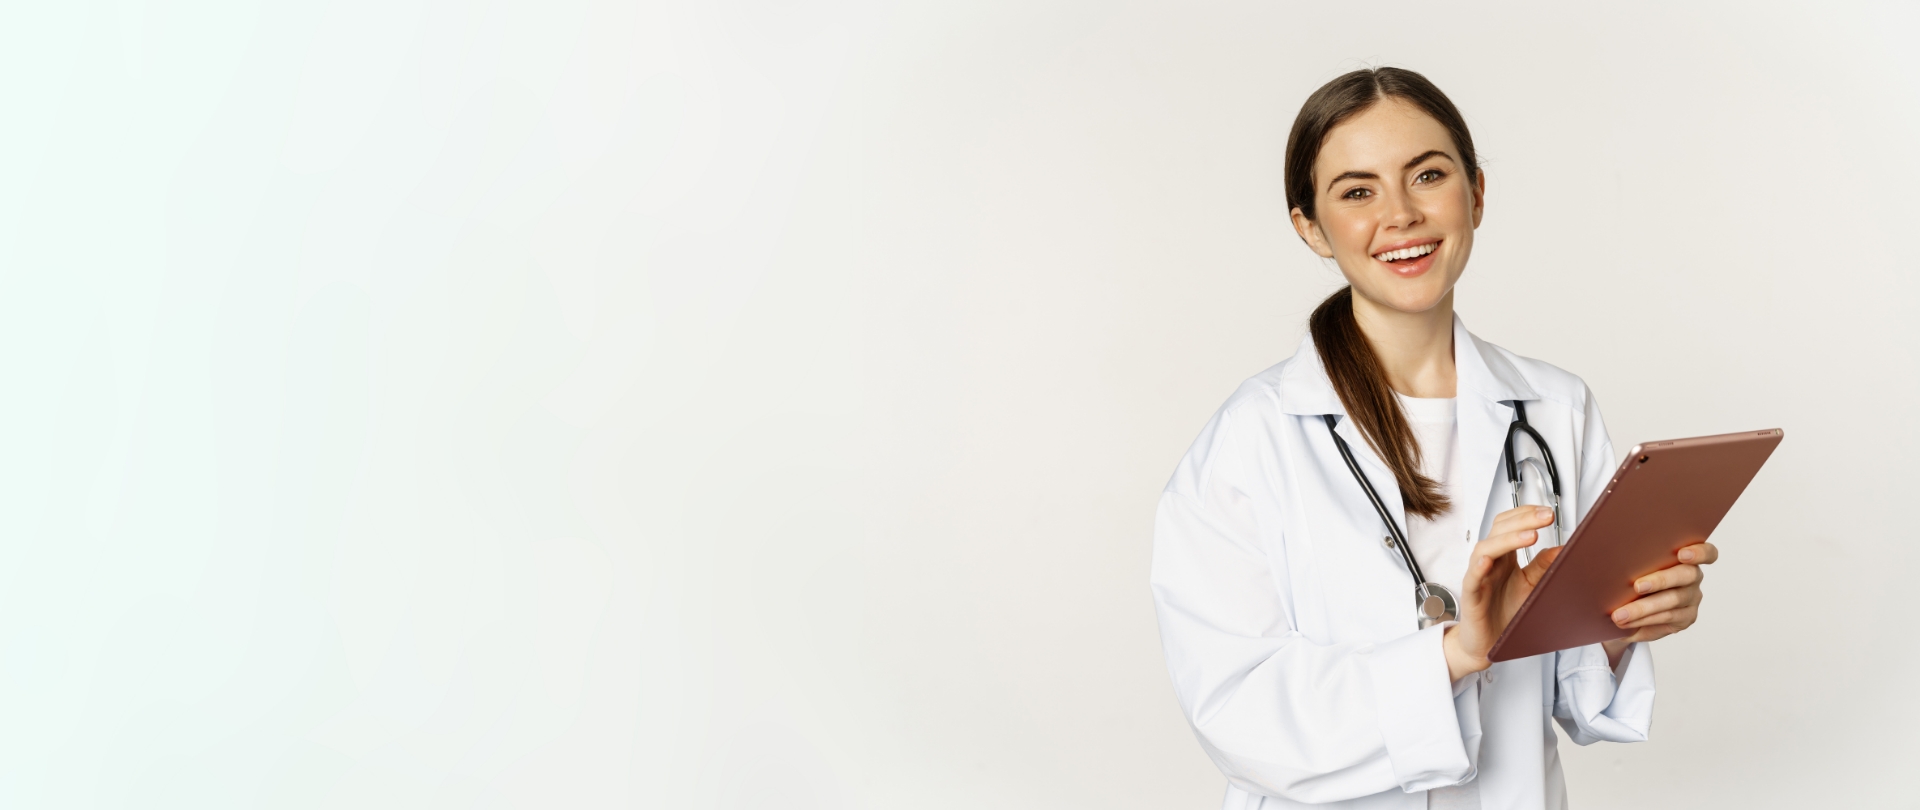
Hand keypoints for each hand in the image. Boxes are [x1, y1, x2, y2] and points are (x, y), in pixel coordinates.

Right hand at [1442, 506, 1561, 680]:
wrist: (1488, 642)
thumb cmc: (1506, 612)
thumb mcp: (1531, 586)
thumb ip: (1543, 566)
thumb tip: (1564, 549)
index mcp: (1504, 556)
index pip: (1508, 524)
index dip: (1525, 513)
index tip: (1547, 511)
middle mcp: (1490, 561)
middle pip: (1499, 530)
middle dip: (1523, 519)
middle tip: (1546, 516)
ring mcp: (1479, 576)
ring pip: (1486, 548)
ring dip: (1507, 539)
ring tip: (1530, 535)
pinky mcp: (1472, 595)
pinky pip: (1472, 577)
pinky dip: (1479, 567)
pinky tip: (1489, 561)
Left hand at [1599, 542, 1717, 665]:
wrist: (1629, 604)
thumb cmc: (1631, 576)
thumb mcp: (1633, 564)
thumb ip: (1634, 558)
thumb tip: (1607, 553)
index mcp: (1685, 557)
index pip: (1706, 552)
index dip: (1699, 552)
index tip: (1682, 554)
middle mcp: (1693, 577)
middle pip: (1686, 576)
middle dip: (1660, 580)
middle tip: (1637, 586)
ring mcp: (1691, 598)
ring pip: (1672, 602)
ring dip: (1643, 609)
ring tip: (1619, 615)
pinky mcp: (1685, 618)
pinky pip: (1666, 620)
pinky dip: (1643, 622)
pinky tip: (1626, 624)